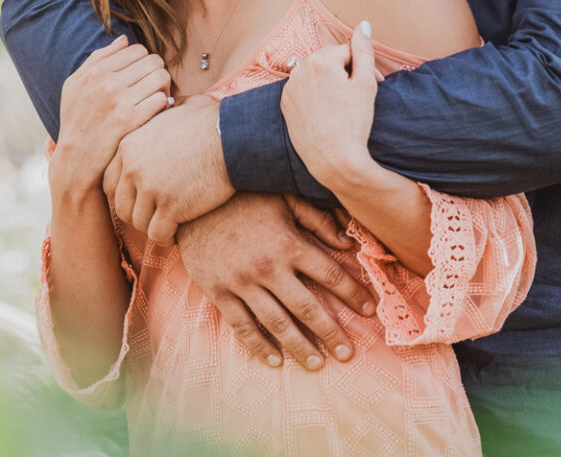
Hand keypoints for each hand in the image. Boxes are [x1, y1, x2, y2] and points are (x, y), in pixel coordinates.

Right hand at [51, 36, 171, 193]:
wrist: (76, 159)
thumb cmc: (76, 120)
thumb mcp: (74, 85)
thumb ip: (98, 58)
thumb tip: (124, 39)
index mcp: (95, 71)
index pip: (137, 50)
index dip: (144, 60)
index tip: (142, 73)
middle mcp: (107, 83)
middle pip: (153, 60)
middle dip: (157, 71)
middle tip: (153, 85)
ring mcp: (120, 101)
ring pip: (161, 77)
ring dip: (164, 86)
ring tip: (157, 96)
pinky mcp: (131, 120)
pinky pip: (161, 99)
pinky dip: (162, 103)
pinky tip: (154, 111)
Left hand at [103, 93, 230, 243]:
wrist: (234, 137)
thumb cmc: (211, 122)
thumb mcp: (175, 112)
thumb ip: (159, 118)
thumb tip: (165, 105)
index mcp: (129, 145)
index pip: (108, 181)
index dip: (122, 195)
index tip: (138, 201)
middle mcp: (133, 167)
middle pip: (121, 205)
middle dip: (135, 215)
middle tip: (153, 218)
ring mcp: (150, 188)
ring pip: (138, 222)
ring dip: (152, 227)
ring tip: (167, 227)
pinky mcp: (170, 207)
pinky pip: (158, 234)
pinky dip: (166, 238)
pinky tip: (176, 235)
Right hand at [176, 193, 376, 369]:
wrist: (190, 200)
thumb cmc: (243, 197)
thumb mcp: (284, 198)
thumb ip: (317, 218)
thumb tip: (347, 242)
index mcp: (288, 243)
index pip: (330, 274)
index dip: (353, 293)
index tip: (369, 309)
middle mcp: (267, 267)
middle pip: (306, 307)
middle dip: (330, 332)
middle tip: (347, 353)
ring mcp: (241, 282)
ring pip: (276, 323)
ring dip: (299, 347)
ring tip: (317, 364)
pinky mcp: (218, 291)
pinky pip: (241, 325)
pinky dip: (258, 345)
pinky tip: (274, 359)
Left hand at [281, 22, 377, 185]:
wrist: (332, 159)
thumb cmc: (353, 122)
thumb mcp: (366, 84)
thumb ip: (364, 50)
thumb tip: (363, 24)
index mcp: (321, 60)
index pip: (347, 52)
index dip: (363, 68)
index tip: (374, 85)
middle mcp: (300, 69)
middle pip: (329, 60)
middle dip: (345, 72)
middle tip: (359, 96)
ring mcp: (290, 86)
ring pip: (315, 74)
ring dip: (329, 82)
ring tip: (342, 105)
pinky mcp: (285, 103)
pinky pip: (302, 89)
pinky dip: (314, 95)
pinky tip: (326, 111)